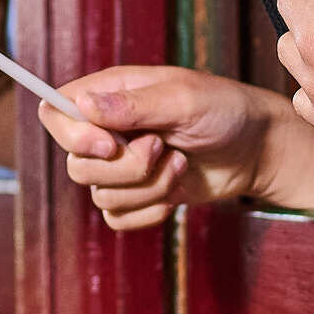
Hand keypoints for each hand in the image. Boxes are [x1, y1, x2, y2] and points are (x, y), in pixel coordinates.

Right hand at [38, 65, 313, 229]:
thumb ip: (132, 105)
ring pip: (99, 195)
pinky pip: (117, 219)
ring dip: (147, 187)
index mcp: (110, 94)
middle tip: (163, 148)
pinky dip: (149, 211)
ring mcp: (121, 166)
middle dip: (125, 167)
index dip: (72, 134)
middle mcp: (108, 130)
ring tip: (180, 163)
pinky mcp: (137, 197)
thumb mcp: (183, 100)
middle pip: (76, 164)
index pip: (56, 112)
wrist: (257, 150)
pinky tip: (176, 191)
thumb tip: (81, 103)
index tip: (109, 144)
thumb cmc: (225, 111)